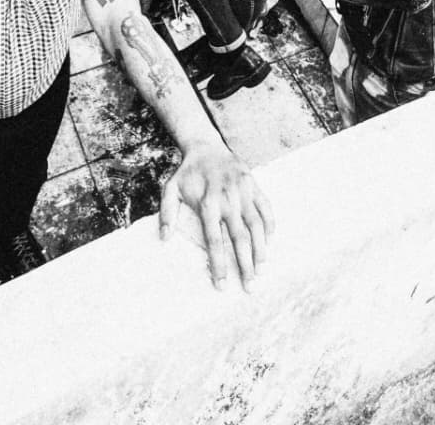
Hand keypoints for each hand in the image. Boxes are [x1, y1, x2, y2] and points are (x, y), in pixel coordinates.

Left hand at [159, 140, 273, 291]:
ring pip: (257, 225)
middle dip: (246, 265)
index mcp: (207, 203)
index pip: (214, 240)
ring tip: (262, 271)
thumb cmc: (188, 173)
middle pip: (240, 237)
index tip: (222, 286)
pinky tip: (269, 243)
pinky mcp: (254, 184)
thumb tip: (164, 239)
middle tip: (249, 287)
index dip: (219, 265)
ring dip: (261, 250)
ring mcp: (243, 191)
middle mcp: (227, 198)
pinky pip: (266, 207)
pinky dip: (270, 225)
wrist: (206, 146)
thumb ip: (167, 213)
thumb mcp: (170, 189)